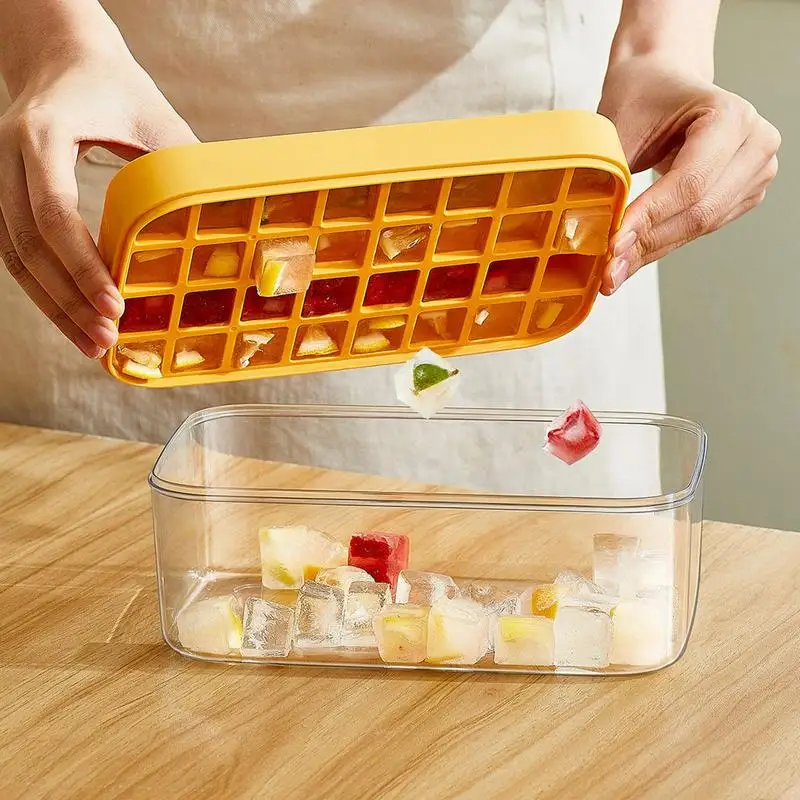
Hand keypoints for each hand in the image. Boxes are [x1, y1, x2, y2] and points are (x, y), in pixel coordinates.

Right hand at [0, 45, 196, 356]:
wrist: (61, 57)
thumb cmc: (114, 87)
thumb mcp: (155, 118)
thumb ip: (181, 167)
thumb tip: (223, 222)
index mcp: (42, 134)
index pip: (55, 213)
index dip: (84, 266)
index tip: (116, 304)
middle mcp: (8, 158)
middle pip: (29, 246)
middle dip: (68, 300)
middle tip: (106, 341)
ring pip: (16, 258)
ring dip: (55, 307)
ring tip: (93, 346)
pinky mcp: (6, 197)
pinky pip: (19, 253)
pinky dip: (47, 291)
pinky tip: (75, 320)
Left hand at [598, 57, 780, 294]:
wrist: (662, 81)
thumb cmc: (642, 94)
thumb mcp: (619, 124)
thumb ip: (612, 174)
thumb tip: (588, 230)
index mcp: (730, 115)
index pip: (690, 181)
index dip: (650, 217)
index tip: (613, 243)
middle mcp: (755, 143)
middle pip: (699, 211)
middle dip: (647, 243)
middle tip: (607, 271)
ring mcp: (754, 171)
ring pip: (699, 227)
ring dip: (652, 252)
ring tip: (612, 273)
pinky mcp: (742, 195)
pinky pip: (699, 229)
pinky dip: (662, 246)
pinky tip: (630, 260)